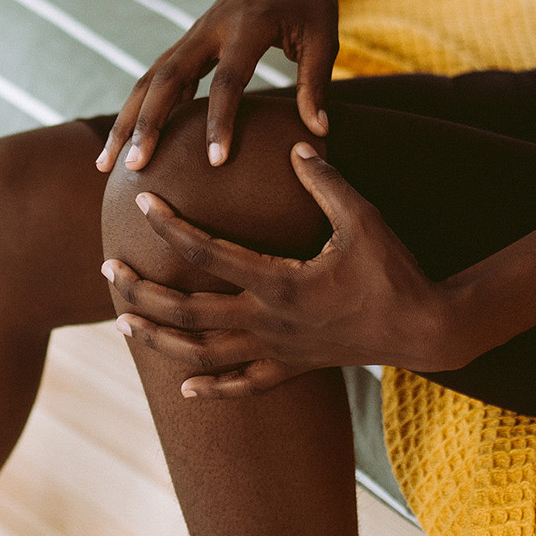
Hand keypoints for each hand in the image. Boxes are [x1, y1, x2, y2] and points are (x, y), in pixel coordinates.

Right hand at [97, 0, 338, 172]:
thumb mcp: (324, 36)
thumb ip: (316, 83)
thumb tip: (316, 133)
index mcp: (249, 24)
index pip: (229, 79)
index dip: (221, 120)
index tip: (215, 162)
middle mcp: (211, 27)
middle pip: (167, 77)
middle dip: (148, 123)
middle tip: (134, 166)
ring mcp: (195, 33)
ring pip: (150, 78)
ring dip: (127, 119)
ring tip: (106, 163)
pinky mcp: (190, 41)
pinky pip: (158, 77)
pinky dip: (141, 108)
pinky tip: (129, 141)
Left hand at [102, 142, 465, 397]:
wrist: (427, 329)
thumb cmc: (394, 270)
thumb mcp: (362, 218)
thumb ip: (324, 182)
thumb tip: (296, 145)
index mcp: (279, 282)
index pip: (208, 253)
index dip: (171, 227)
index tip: (144, 204)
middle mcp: (269, 322)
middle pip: (187, 312)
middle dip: (142, 292)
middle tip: (108, 270)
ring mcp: (278, 352)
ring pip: (202, 355)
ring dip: (159, 340)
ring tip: (122, 322)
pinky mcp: (293, 369)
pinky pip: (243, 386)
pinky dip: (211, 390)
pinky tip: (181, 390)